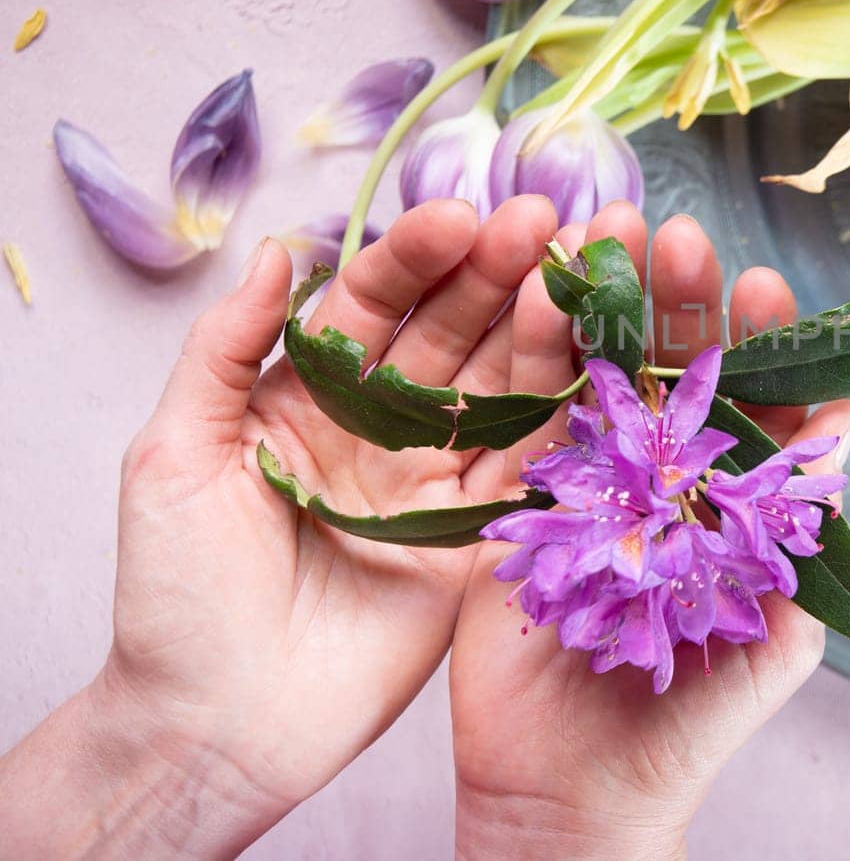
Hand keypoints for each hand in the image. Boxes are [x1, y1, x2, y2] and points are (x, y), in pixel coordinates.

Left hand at [0, 196, 560, 855]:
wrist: (218, 721)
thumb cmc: (177, 592)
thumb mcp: (174, 454)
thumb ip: (223, 350)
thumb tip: (275, 250)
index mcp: (309, 394)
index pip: (371, 306)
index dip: (415, 258)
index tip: (459, 214)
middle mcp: (381, 426)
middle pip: (448, 333)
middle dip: (494, 272)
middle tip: (542, 220)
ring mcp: (435, 480)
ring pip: (498, 386)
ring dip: (538, 326)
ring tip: (575, 270)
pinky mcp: (479, 538)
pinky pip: (528, 465)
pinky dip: (560, 411)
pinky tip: (589, 355)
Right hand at [449, 203, 849, 859]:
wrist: (576, 790)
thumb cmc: (693, 719)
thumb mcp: (779, 634)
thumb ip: (810, 538)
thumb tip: (844, 429)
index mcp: (736, 503)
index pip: (760, 402)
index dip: (764, 342)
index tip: (762, 288)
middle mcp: (669, 481)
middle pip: (682, 373)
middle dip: (684, 305)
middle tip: (680, 240)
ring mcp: (596, 486)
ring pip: (608, 376)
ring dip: (612, 308)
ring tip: (612, 238)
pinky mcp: (528, 505)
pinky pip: (535, 420)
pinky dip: (540, 356)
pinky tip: (544, 297)